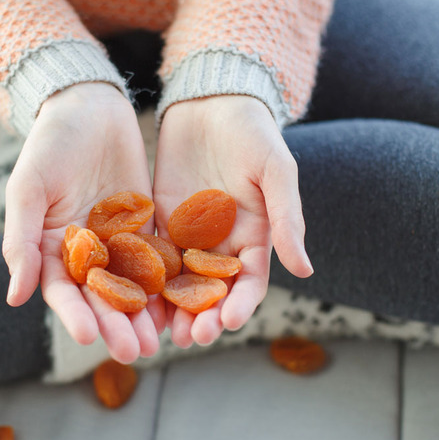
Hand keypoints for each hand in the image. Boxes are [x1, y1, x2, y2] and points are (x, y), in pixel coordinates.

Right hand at [3, 83, 162, 362]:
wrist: (89, 106)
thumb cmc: (49, 145)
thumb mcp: (28, 189)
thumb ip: (21, 241)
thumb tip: (15, 297)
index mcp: (52, 248)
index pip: (62, 291)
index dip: (75, 315)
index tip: (90, 337)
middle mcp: (87, 252)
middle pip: (101, 297)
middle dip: (116, 324)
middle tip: (134, 351)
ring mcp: (119, 241)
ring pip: (133, 285)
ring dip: (144, 313)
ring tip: (159, 340)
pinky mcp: (148, 225)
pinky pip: (159, 258)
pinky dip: (168, 282)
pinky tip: (181, 303)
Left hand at [153, 95, 312, 347]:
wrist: (213, 101)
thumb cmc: (253, 133)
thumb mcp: (276, 172)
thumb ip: (287, 219)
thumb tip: (305, 271)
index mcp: (254, 235)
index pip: (248, 281)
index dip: (240, 304)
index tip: (226, 323)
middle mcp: (221, 241)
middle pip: (211, 289)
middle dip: (202, 314)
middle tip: (189, 337)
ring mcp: (189, 232)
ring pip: (179, 279)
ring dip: (171, 306)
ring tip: (161, 331)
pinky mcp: (160, 218)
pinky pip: (151, 252)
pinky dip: (145, 276)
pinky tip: (133, 295)